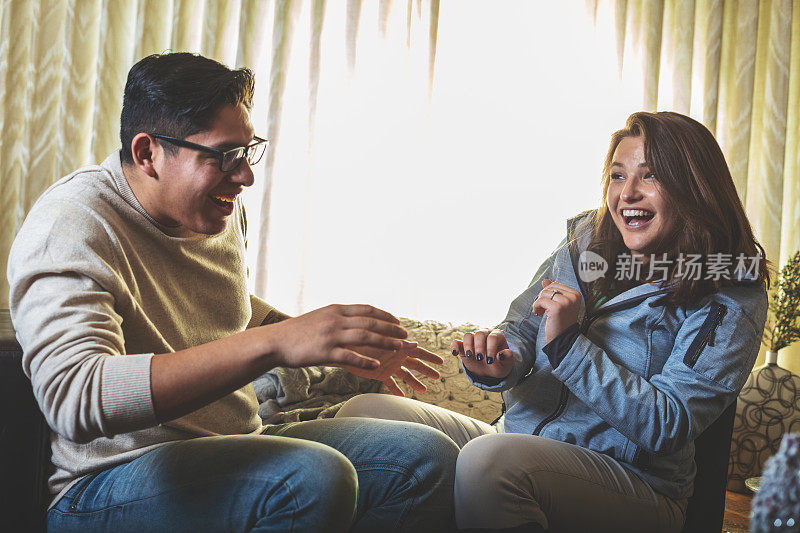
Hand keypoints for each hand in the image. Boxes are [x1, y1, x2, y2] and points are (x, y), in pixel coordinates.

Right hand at [264, 304, 406, 369]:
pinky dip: (365, 360)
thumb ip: (337, 318)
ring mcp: (330, 336)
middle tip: (405, 335)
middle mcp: (335, 320)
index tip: (397, 321)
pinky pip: (350, 356)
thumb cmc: (297, 332)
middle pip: (370, 322)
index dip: (384, 315)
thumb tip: (355, 321)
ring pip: (364, 337)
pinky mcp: (324, 352)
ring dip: (384, 342)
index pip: (366, 309)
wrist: (275, 341)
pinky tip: (377, 365)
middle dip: (390, 329)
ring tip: (399, 348)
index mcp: (335, 310)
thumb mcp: (320, 317)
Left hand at [342, 340, 442, 395]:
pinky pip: (390, 383)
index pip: (419, 352)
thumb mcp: (383, 341)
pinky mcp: (379, 373)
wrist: (347, 345)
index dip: (430, 357)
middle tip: (438, 377)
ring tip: (424, 391)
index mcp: (399, 348)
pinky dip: (396, 390)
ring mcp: (389, 365)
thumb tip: (416, 344)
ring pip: (405, 375)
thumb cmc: (365, 339)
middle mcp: (396, 357)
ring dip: (414, 382)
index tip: (442, 361)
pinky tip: (402, 396)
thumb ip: (398, 344)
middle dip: (427, 370)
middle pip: (415, 364)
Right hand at [451, 329, 514, 378]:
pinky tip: (454, 353)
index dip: (491, 348)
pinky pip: (456, 342)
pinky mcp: (463, 346)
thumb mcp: (507, 364)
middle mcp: (485, 335)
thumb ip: (507, 358)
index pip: (492, 337)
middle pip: (479, 334)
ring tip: (470, 356)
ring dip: (468, 345)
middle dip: (479, 346)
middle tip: (480, 358)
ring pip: (468, 335)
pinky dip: (454, 346)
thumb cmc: (500, 364)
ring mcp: (473, 340)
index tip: (490, 360)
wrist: (491, 370)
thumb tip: (501, 354)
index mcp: (497, 336)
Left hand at [531, 279, 580, 342]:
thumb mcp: (559, 305)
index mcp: (576, 294)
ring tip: (541, 312)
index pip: (556, 284)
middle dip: (542, 297)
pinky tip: (539, 313)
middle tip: (543, 308)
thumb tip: (545, 280)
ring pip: (544, 293)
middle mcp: (573, 297)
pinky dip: (536, 306)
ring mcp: (566, 302)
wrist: (563, 339)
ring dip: (539, 302)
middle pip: (550, 287)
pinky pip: (540, 300)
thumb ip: (553, 291)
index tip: (547, 304)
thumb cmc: (561, 322)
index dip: (547, 293)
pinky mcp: (557, 308)